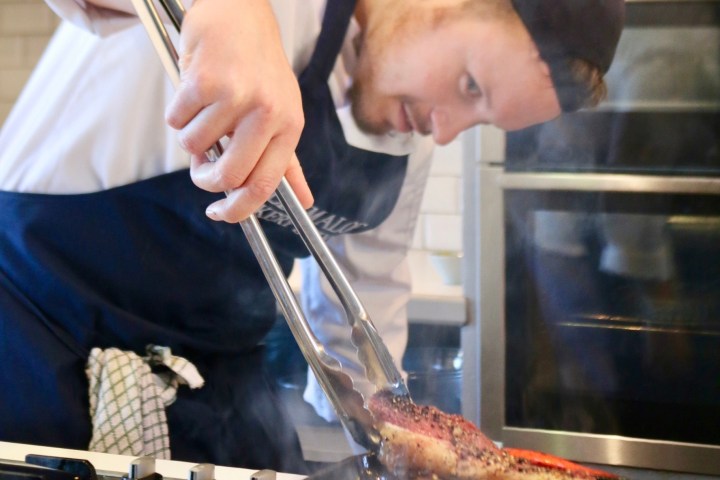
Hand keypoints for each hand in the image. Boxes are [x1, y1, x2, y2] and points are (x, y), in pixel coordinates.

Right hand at [165, 0, 312, 221]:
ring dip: (190, 136)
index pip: (266, 184)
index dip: (240, 209)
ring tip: (203, 111)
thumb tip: (303, 200)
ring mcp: (236, 97)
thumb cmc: (259, 66)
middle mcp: (267, 113)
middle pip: (228, 176)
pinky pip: (177, 120)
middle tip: (201, 167)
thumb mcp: (282, 113)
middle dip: (205, 179)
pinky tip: (193, 91)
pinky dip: (177, 112)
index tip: (221, 214)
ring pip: (195, 147)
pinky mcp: (205, 82)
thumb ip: (287, 160)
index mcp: (289, 126)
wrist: (240, 10)